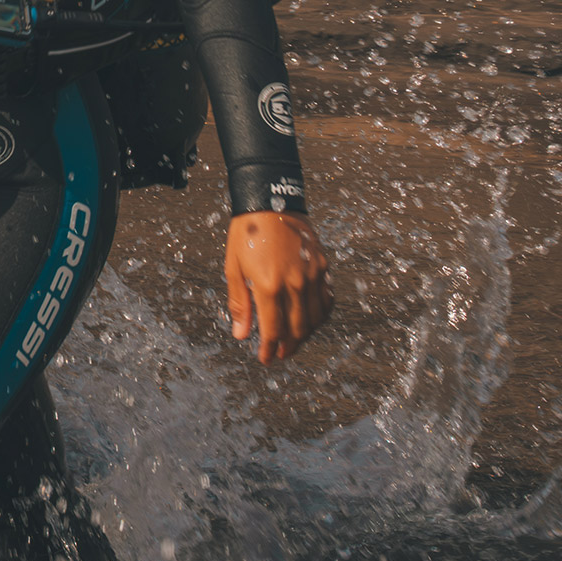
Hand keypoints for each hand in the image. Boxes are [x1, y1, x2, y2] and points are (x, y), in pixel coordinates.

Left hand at [225, 211, 333, 363]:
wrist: (270, 201)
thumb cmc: (246, 234)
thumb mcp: (234, 268)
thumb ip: (240, 303)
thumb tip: (242, 335)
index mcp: (269, 285)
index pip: (273, 331)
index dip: (269, 350)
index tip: (266, 359)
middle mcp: (295, 284)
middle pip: (297, 330)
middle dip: (288, 347)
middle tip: (280, 355)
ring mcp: (312, 275)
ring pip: (315, 319)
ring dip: (305, 336)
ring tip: (294, 342)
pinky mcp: (323, 266)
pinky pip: (327, 300)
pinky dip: (320, 316)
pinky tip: (311, 321)